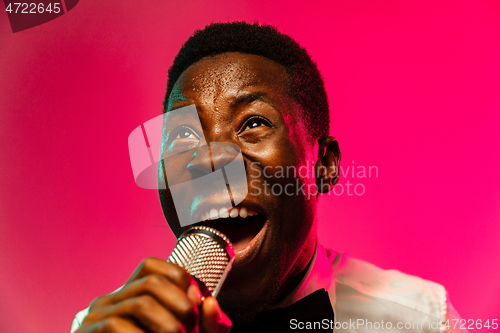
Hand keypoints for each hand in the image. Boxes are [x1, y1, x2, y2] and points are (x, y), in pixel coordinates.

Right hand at [75, 257, 231, 332]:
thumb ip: (205, 326)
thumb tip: (211, 304)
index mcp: (130, 295)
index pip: (152, 266)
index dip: (181, 279)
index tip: (198, 304)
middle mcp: (110, 300)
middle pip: (152, 283)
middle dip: (182, 307)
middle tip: (191, 331)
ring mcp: (96, 317)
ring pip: (142, 304)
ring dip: (169, 325)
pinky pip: (117, 326)